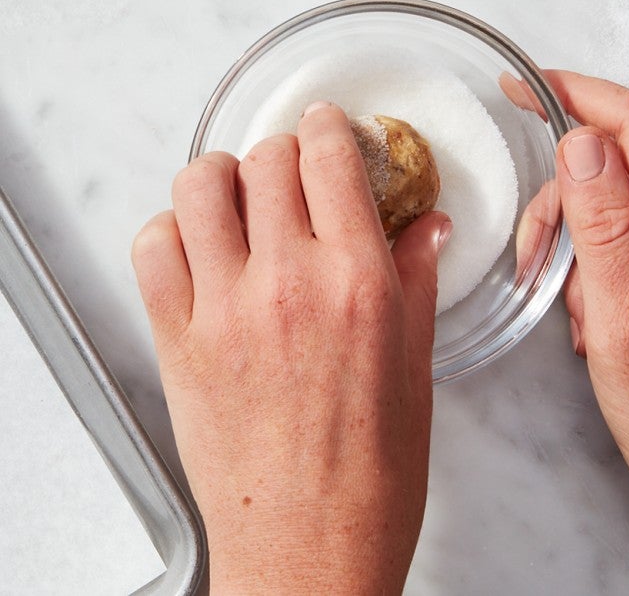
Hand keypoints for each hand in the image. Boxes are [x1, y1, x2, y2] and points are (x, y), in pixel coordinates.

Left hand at [132, 101, 449, 593]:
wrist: (309, 551)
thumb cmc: (371, 478)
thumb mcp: (416, 371)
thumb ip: (416, 283)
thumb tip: (426, 228)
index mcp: (358, 286)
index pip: (331, 161)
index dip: (328, 128)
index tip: (327, 125)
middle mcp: (288, 285)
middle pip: (267, 160)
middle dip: (285, 151)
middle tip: (296, 169)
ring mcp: (225, 312)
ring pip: (200, 186)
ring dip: (224, 177)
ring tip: (242, 198)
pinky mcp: (179, 343)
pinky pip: (154, 248)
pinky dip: (173, 229)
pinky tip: (201, 248)